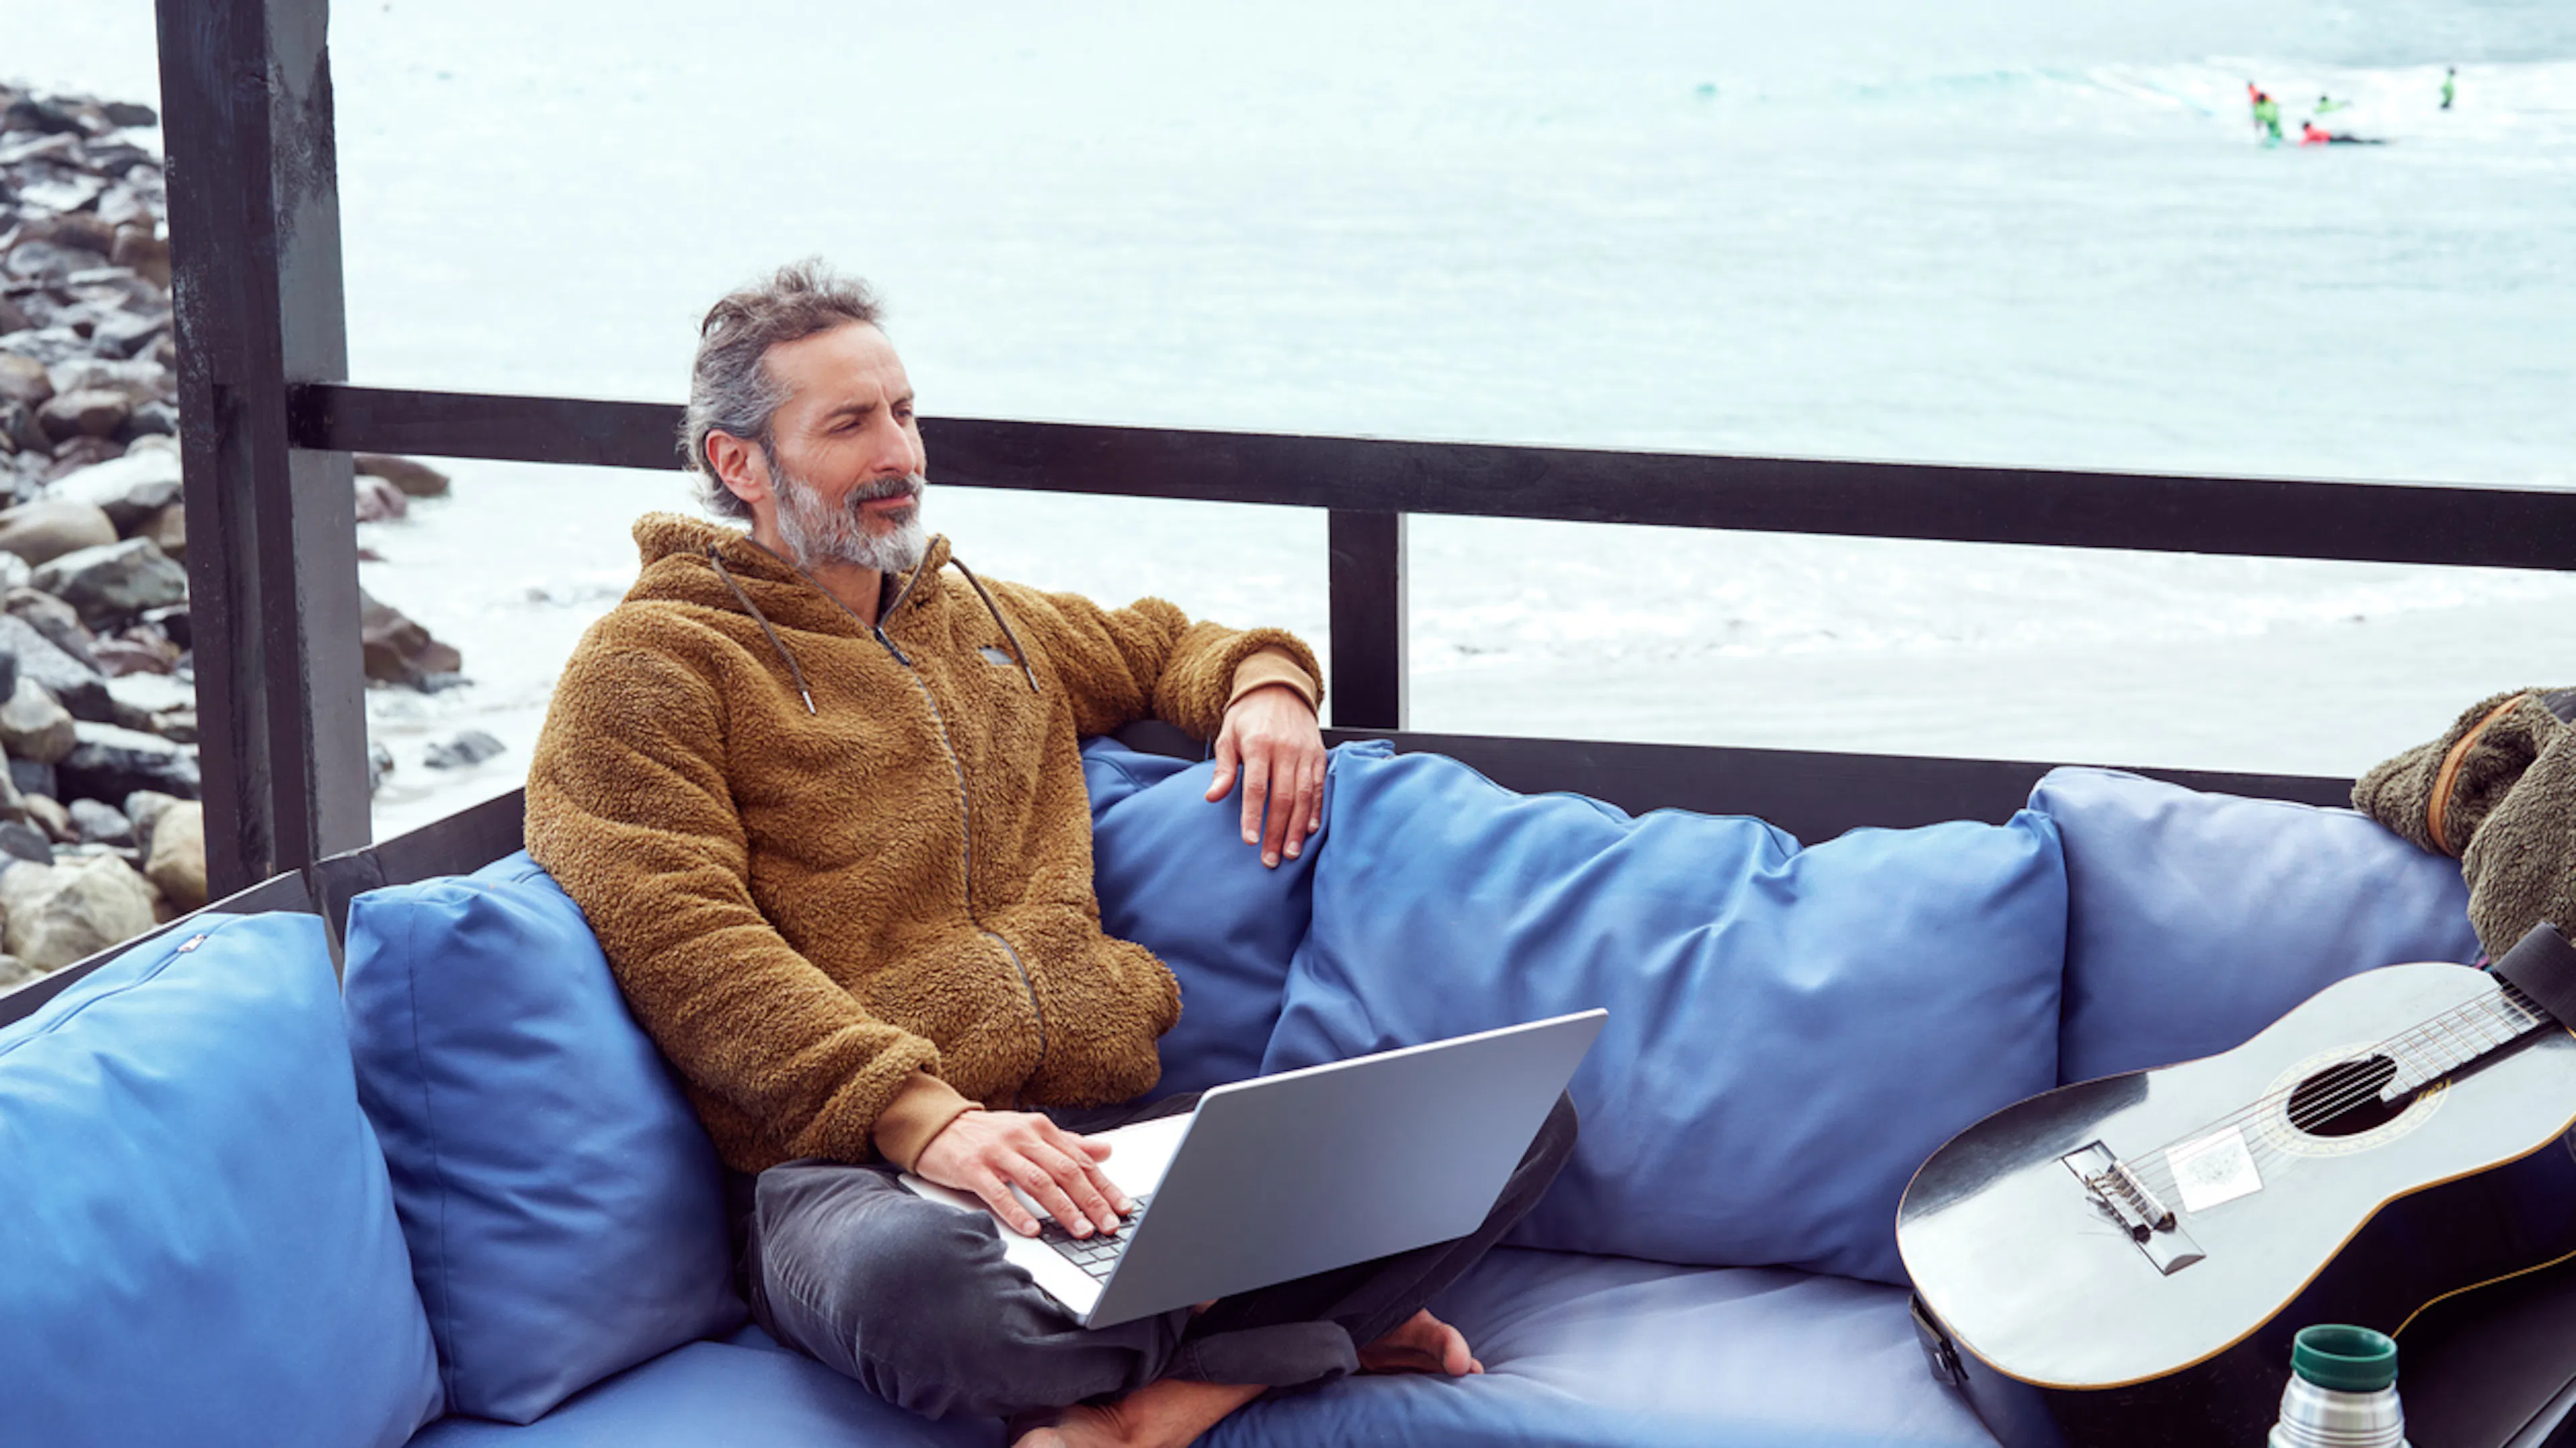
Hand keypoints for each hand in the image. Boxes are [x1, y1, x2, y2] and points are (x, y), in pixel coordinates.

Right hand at [914, 1109, 1130, 1237]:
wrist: (938, 1126)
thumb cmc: (987, 1135)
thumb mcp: (1030, 1133)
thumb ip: (1068, 1143)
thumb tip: (1105, 1151)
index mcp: (1040, 1129)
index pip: (1081, 1160)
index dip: (1104, 1185)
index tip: (1123, 1208)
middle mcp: (1022, 1137)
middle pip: (1065, 1171)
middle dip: (1091, 1200)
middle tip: (1108, 1225)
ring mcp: (997, 1152)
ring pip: (1038, 1181)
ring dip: (1062, 1208)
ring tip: (1079, 1230)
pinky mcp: (972, 1167)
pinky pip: (998, 1192)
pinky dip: (1017, 1212)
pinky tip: (1032, 1230)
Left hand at [1207, 684, 1325, 867]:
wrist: (1278, 689)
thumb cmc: (1248, 716)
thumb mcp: (1228, 736)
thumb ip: (1223, 769)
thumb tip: (1212, 797)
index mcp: (1259, 745)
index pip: (1256, 788)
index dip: (1253, 816)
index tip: (1250, 841)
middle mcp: (1285, 750)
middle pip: (1283, 798)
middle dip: (1276, 832)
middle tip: (1270, 859)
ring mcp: (1305, 753)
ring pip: (1304, 797)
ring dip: (1297, 828)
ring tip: (1290, 853)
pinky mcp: (1318, 755)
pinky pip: (1319, 787)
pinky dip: (1315, 810)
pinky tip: (1309, 830)